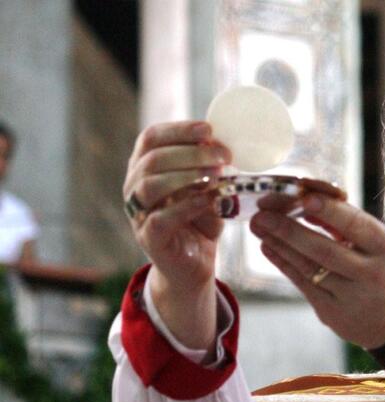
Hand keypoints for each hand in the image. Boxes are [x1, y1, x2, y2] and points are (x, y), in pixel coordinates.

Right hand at [123, 121, 229, 349]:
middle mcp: (135, 187)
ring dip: (186, 175)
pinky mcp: (149, 237)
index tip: (208, 128)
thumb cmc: (201, 219)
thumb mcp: (208, 187)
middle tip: (223, 154)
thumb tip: (223, 143)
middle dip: (190, 152)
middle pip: (153, 159)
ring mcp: (138, 213)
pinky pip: (161, 218)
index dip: (178, 130)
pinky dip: (187, 205)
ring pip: (150, 185)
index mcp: (145, 167)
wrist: (195, 263)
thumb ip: (211, 166)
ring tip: (216, 174)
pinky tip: (209, 200)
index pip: (151, 138)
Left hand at [250, 194, 384, 349]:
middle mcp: (370, 273)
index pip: (355, 225)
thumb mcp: (378, 243)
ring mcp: (351, 296)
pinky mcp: (332, 313)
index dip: (329, 211)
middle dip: (289, 229)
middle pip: (325, 250)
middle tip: (263, 213)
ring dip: (280, 244)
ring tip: (259, 225)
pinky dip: (283, 263)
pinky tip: (268, 247)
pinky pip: (303, 285)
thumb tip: (307, 200)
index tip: (302, 196)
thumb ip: (348, 224)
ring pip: (309, 268)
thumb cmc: (383, 268)